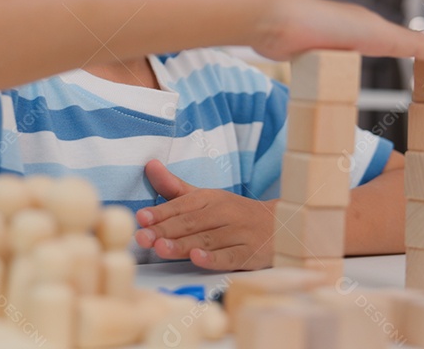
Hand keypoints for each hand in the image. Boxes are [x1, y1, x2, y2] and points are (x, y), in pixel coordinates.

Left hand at [134, 160, 275, 270]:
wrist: (282, 225)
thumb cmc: (234, 213)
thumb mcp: (206, 197)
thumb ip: (175, 187)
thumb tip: (149, 165)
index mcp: (210, 198)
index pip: (181, 205)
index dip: (160, 212)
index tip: (141, 217)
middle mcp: (223, 213)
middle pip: (191, 223)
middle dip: (165, 230)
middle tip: (143, 237)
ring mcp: (238, 233)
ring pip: (207, 240)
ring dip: (183, 245)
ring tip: (161, 249)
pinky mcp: (250, 253)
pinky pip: (230, 256)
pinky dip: (214, 258)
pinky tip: (197, 259)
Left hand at [253, 0, 423, 63]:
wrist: (272, 24)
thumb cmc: (321, 22)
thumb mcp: (378, 37)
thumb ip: (415, 44)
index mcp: (371, 25)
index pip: (410, 38)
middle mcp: (352, 32)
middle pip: (387, 45)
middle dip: (407, 53)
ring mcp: (330, 44)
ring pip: (359, 57)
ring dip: (374, 63)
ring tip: (386, 73)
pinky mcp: (310, 57)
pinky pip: (334, 69)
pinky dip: (345, 75)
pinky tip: (346, 84)